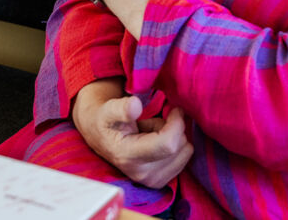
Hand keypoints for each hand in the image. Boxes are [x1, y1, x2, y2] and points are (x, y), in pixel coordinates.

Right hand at [72, 79, 193, 188]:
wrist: (102, 138)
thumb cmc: (107, 121)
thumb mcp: (109, 110)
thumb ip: (121, 107)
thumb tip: (135, 105)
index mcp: (128, 156)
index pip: (168, 144)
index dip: (177, 123)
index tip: (174, 108)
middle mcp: (142, 175)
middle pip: (180, 147)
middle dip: (174, 128)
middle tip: (155, 122)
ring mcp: (153, 181)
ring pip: (186, 151)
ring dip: (175, 137)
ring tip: (154, 132)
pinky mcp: (161, 182)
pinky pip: (185, 158)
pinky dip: (177, 146)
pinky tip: (158, 142)